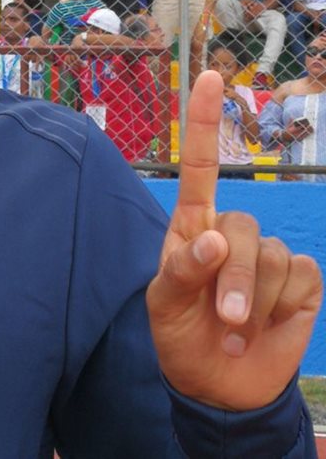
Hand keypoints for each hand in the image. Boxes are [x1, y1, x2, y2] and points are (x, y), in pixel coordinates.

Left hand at [146, 71, 322, 409]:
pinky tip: (267, 325)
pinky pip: (301, 277)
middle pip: (242, 229)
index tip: (208, 77)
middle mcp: (231, 233)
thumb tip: (212, 239)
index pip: (198, 167)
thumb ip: (183, 271)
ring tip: (234, 330)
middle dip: (233, 280)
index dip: (203, 122)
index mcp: (190, 228)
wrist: (219, 386)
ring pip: (273, 256)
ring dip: (254, 301)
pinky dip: (282, 308)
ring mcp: (268, 255)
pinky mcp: (300, 282)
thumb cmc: (179, 336)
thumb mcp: (164, 306)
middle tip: (221, 320)